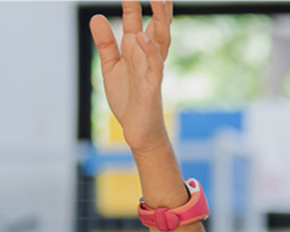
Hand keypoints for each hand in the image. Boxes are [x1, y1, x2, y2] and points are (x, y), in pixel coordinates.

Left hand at [90, 1, 172, 157]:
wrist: (138, 130)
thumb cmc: (128, 99)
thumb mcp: (110, 66)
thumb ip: (105, 43)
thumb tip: (97, 17)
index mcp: (137, 52)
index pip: (139, 23)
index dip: (134, 5)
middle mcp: (148, 58)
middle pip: (157, 28)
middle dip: (158, 8)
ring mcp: (152, 70)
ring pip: (160, 42)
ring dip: (161, 22)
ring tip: (158, 1)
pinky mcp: (152, 86)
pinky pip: (154, 67)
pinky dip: (149, 52)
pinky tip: (143, 37)